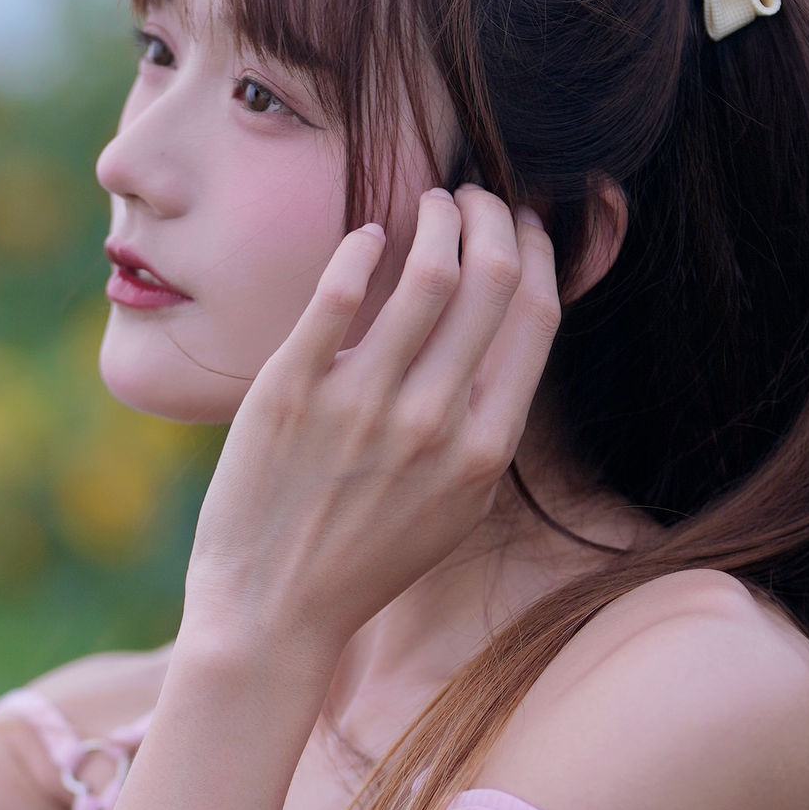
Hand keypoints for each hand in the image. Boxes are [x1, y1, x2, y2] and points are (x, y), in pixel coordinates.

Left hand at [180, 182, 560, 661]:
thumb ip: (485, 426)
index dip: (536, 252)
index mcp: (483, 450)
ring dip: (436, 216)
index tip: (525, 226)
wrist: (272, 612)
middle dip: (492, 217)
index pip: (533, 315)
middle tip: (475, 197)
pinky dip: (361, 246)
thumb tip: (505, 334)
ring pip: (425, 270)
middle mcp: (431, 422)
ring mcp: (360, 404)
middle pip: (488, 278)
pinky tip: (366, 235)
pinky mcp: (291, 390)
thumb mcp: (454, 507)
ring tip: (430, 201)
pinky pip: (338, 291)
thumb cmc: (365, 560)